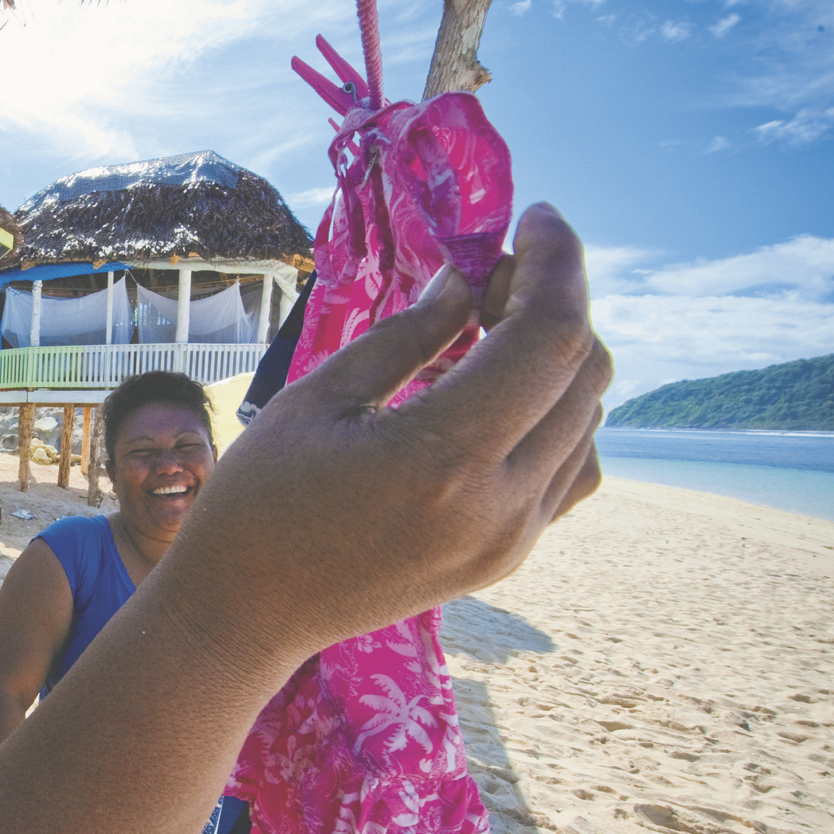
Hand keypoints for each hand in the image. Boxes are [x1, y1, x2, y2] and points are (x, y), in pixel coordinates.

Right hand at [159, 202, 609, 667]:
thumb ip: (406, 335)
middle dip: (555, 303)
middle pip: (584, 374)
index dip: (557, 263)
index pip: (549, 338)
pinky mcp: (507, 557)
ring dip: (556, 358)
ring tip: (486, 333)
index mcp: (444, 459)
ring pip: (587, 419)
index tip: (534, 217)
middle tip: (491, 276)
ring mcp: (511, 540)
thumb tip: (468, 280)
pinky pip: (569, 468)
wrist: (246, 616)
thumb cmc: (257, 502)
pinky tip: (496, 396)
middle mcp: (499, 506)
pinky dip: (555, 415)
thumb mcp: (317, 399)